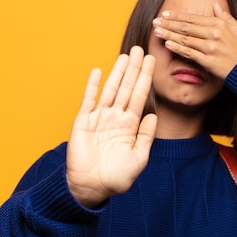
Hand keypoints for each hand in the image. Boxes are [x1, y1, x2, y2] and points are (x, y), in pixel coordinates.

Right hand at [66, 46, 157, 207]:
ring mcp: (99, 117)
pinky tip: (98, 71)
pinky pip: (89, 99)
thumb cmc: (116, 178)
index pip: (140, 96)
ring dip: (117, 72)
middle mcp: (116, 117)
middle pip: (126, 88)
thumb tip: (153, 116)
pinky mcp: (83, 121)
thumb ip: (146, 137)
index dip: (145, 79)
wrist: (91, 187)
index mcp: (130, 126)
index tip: (152, 62)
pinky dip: (92, 85)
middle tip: (141, 49)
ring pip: (110, 89)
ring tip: (125, 55)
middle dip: (134, 69)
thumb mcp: (138, 158)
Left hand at [152, 3, 236, 78]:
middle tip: (155, 21)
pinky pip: (190, 53)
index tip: (165, 14)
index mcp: (219, 24)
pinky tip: (168, 44)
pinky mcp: (209, 61)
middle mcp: (214, 34)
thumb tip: (215, 5)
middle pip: (186, 27)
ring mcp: (211, 48)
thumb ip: (225, 17)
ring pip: (186, 39)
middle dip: (169, 23)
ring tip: (157, 31)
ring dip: (170, 34)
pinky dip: (178, 48)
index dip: (177, 15)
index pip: (193, 18)